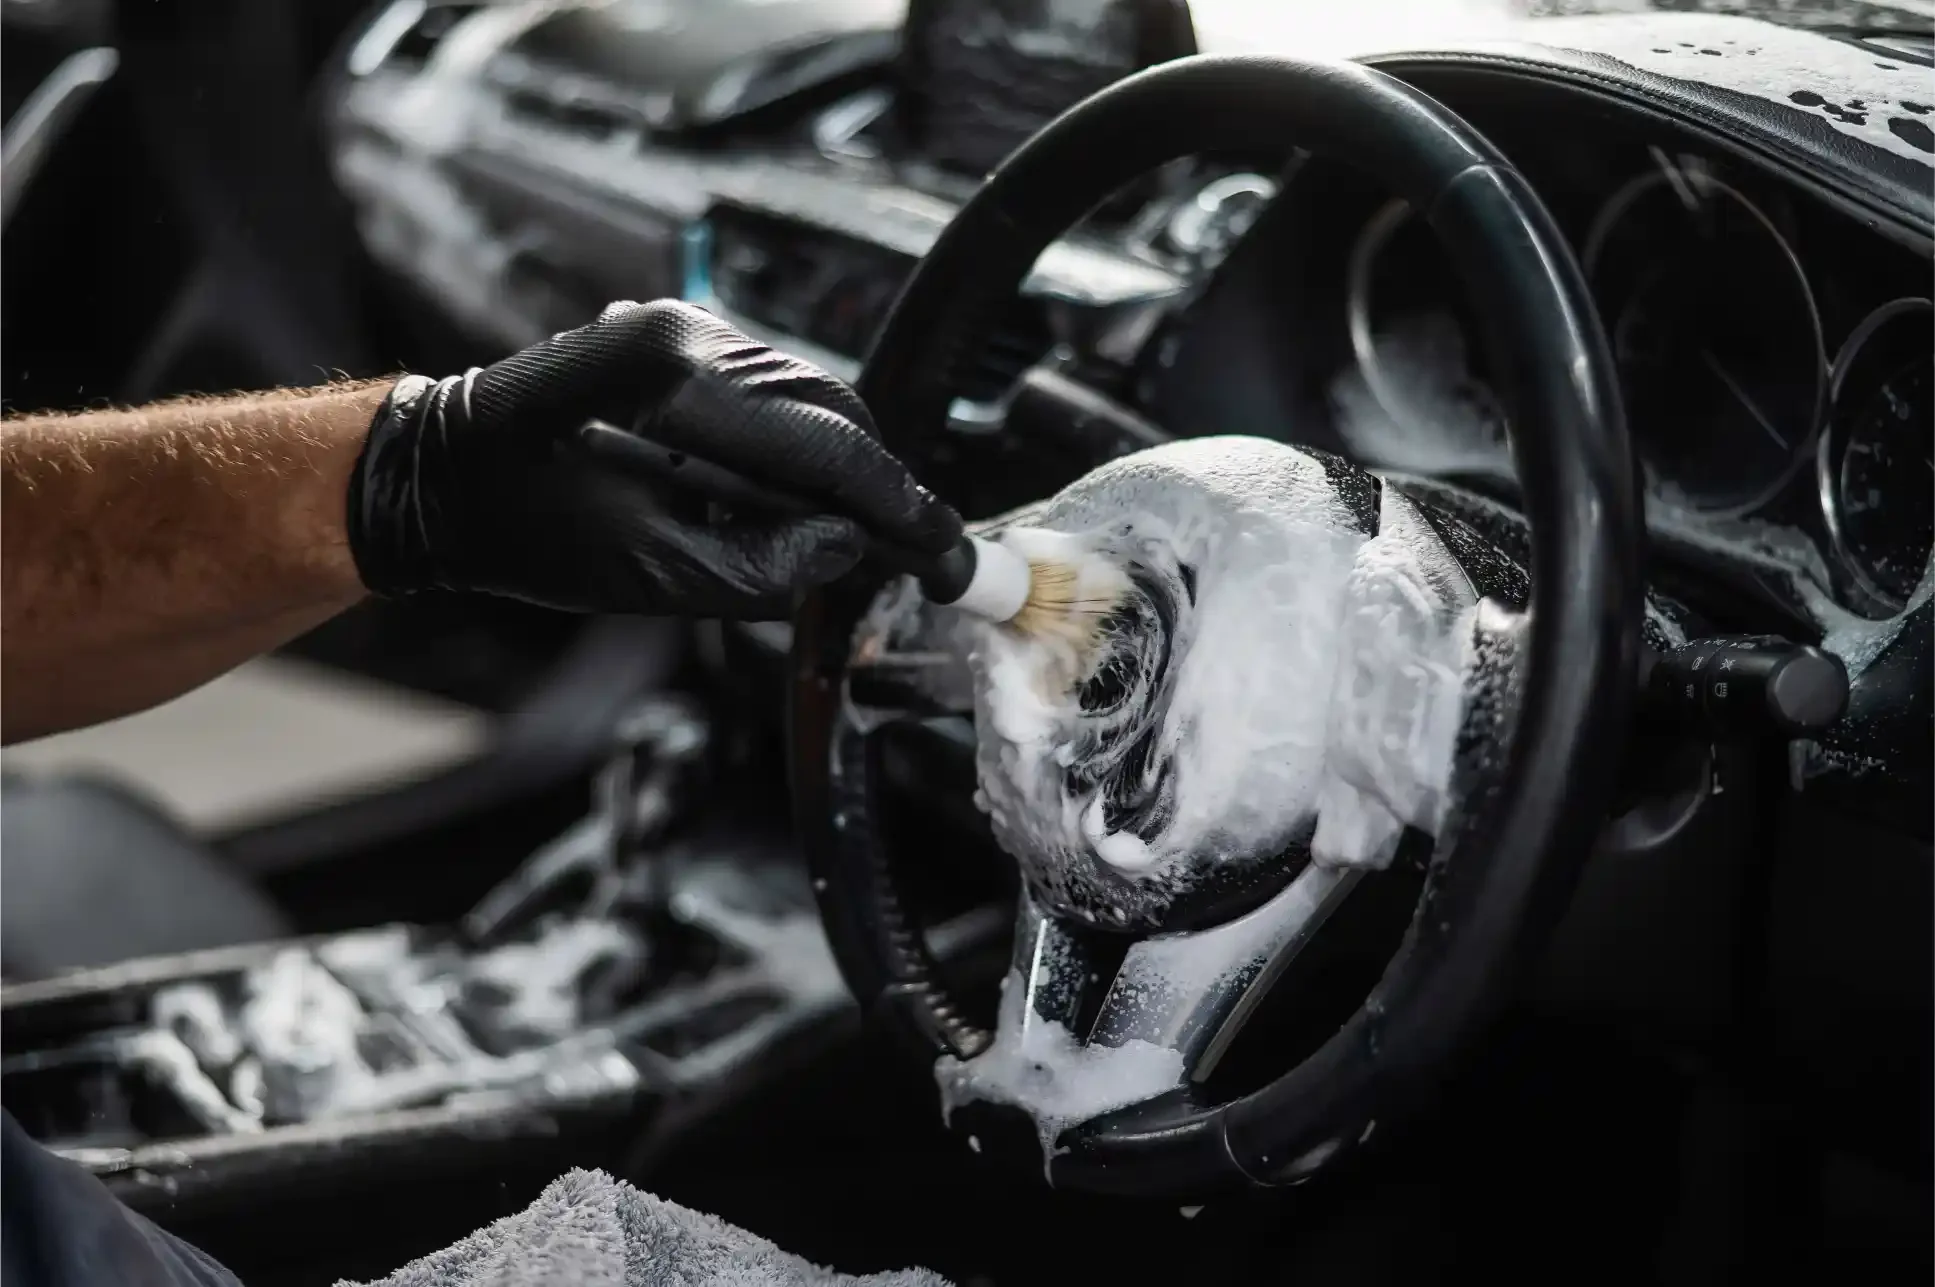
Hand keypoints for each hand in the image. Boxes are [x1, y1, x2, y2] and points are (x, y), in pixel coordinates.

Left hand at [346, 300, 960, 618]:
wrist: (437, 475)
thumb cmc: (514, 525)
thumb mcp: (646, 571)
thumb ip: (763, 566)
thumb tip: (846, 548)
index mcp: (676, 380)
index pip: (828, 446)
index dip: (896, 506)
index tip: (940, 553)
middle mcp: (687, 334)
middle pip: (833, 408)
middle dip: (878, 485)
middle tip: (911, 555)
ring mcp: (683, 329)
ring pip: (810, 395)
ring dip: (842, 466)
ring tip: (857, 537)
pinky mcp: (679, 343)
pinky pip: (772, 392)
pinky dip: (802, 445)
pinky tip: (802, 496)